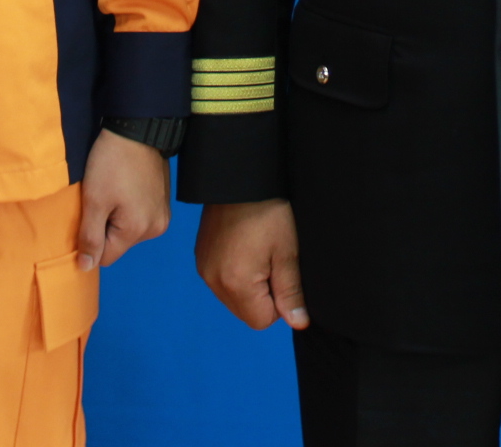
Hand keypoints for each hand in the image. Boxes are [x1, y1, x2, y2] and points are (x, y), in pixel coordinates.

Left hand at [76, 128, 172, 271]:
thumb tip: (85, 268)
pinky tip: (125, 186)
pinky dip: (129, 207)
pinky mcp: (164, 201)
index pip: (106, 257)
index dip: (91, 240)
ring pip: (128, 230)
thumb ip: (89, 237)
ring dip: (117, 217)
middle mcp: (156, 228)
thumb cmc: (111, 163)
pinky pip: (140, 217)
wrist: (137, 128)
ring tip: (113, 190)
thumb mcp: (94, 200)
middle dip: (105, 227)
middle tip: (100, 198)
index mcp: (138, 230)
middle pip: (118, 244)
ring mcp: (163, 214)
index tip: (88, 214)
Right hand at [194, 198, 308, 329]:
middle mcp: (213, 281)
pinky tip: (245, 247)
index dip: (279, 302)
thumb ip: (291, 292)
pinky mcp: (201, 258)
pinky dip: (236, 273)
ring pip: (234, 298)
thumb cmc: (268, 211)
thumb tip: (298, 323)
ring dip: (250, 285)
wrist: (240, 177)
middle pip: (246, 312)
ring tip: (258, 250)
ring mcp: (204, 269)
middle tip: (272, 259)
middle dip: (263, 295)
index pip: (261, 321)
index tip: (282, 270)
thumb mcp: (287, 252)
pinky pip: (222, 281)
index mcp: (235, 283)